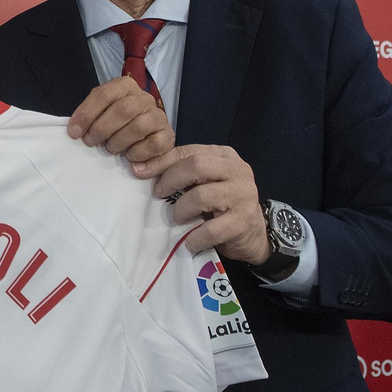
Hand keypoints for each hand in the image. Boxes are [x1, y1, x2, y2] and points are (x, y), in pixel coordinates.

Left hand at [66, 77, 175, 161]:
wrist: (145, 131)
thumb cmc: (115, 121)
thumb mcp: (101, 111)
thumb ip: (89, 115)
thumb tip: (74, 131)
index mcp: (125, 86)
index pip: (104, 94)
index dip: (87, 113)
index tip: (74, 132)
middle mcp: (144, 98)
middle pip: (123, 110)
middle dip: (102, 129)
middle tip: (91, 141)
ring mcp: (158, 116)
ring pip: (138, 127)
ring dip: (118, 142)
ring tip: (111, 148)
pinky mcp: (168, 135)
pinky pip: (154, 145)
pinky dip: (138, 154)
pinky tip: (129, 158)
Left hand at [133, 144, 269, 263]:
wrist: (253, 235)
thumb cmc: (220, 204)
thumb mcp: (203, 182)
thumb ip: (181, 172)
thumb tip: (140, 168)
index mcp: (225, 156)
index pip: (188, 151)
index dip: (160, 161)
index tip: (138, 171)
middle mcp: (238, 171)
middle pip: (196, 166)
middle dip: (170, 180)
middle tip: (159, 194)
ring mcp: (244, 196)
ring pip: (202, 196)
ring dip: (182, 209)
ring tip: (178, 218)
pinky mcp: (244, 221)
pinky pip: (211, 229)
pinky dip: (195, 237)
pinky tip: (191, 240)